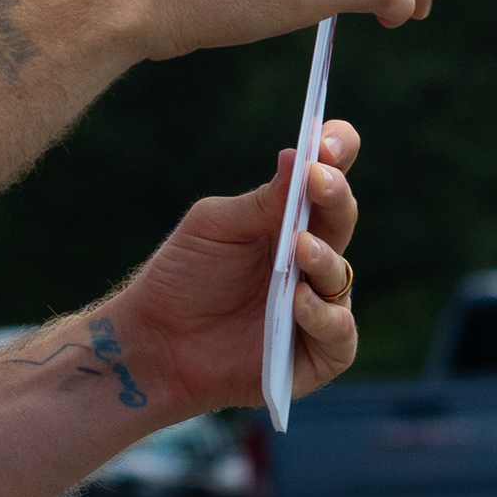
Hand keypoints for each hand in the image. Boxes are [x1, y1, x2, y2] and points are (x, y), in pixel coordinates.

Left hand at [101, 121, 363, 413]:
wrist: (154, 341)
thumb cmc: (183, 277)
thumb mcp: (215, 227)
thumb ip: (261, 201)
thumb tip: (298, 155)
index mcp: (291, 222)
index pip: (328, 182)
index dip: (338, 155)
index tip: (329, 140)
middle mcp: (311, 262)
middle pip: (342, 221)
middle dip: (335, 197)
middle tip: (318, 179)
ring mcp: (315, 308)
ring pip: (341, 278)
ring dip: (324, 260)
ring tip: (298, 248)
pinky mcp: (312, 356)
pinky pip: (338, 336)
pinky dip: (323, 317)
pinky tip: (297, 303)